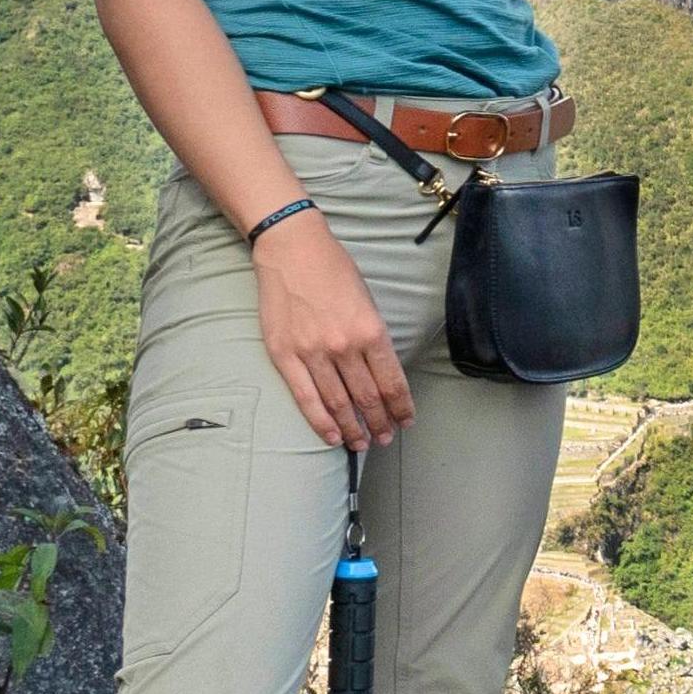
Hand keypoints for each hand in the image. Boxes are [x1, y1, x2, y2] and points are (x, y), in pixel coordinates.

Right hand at [251, 212, 412, 448]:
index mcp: (370, 330)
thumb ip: (373, 338)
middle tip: (385, 438)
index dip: (401, 407)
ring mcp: (313, 353)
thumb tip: (380, 372)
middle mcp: (344, 346)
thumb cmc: (333, 270)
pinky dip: (322, 422)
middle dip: (380, 423)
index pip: (392, 382)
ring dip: (354, 428)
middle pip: (368, 397)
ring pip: (339, 403)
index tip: (406, 421)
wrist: (292, 250)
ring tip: (362, 443)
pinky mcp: (285, 355)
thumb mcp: (367, 300)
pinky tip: (333, 436)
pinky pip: (306, 398)